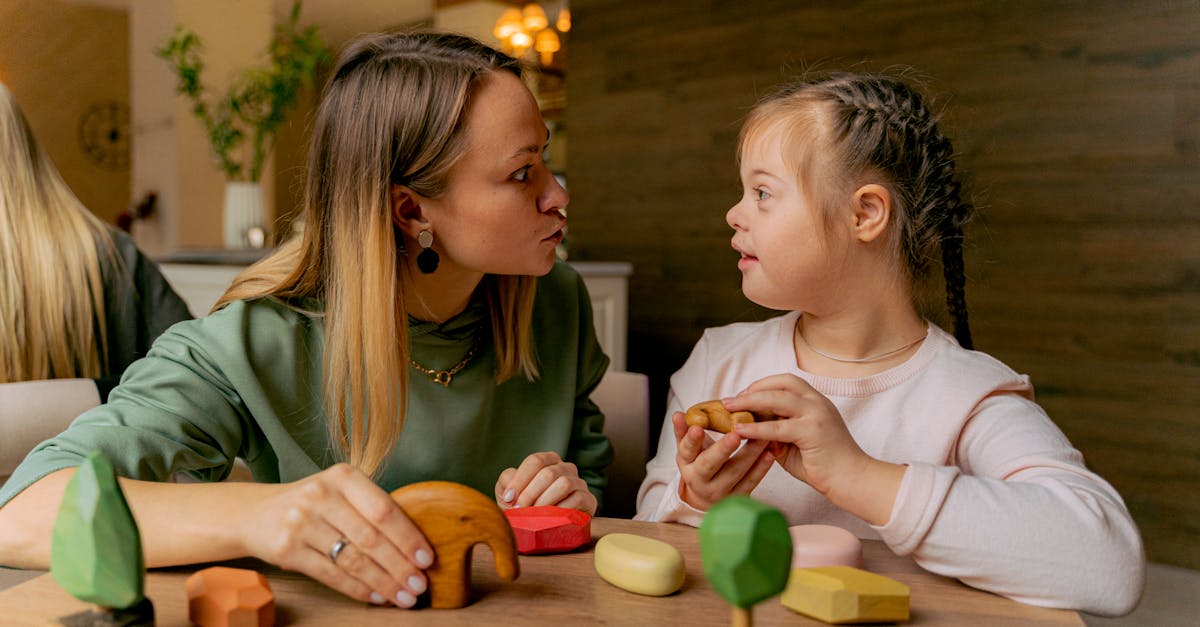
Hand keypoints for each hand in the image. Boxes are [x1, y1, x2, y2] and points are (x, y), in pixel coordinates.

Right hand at [238, 463, 433, 607]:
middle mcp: (321, 495)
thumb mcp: (340, 491)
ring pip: (353, 560)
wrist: (254, 513)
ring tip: (403, 596)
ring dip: (383, 582)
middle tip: (420, 585)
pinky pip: (331, 575)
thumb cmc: (312, 504)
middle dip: (400, 566)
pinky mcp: (287, 550)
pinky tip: (375, 595)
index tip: (427, 558)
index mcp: (343, 476)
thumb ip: (371, 508)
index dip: (408, 536)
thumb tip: (415, 545)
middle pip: (371, 537)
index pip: (384, 509)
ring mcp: (301, 522)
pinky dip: (357, 588)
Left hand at [495, 451, 596, 513]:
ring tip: (534, 515)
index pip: (535, 461)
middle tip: (519, 510)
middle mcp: (566, 468)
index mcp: (548, 461)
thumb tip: (510, 482)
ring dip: (545, 501)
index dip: (520, 480)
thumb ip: (507, 481)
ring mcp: (579, 483)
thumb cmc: (526, 507)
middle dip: (530, 493)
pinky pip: (578, 499)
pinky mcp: (589, 500)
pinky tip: (550, 519)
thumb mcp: (511, 493)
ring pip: (564, 483)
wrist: (544, 529)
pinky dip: (561, 509)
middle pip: (548, 473)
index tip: (509, 498)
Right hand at [672, 410, 773, 510]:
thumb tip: (678, 414)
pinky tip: (770, 453)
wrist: (707, 498)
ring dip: (750, 453)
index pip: (686, 450)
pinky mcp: (737, 497)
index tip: (697, 427)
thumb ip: (684, 431)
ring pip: (735, 472)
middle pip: (710, 464)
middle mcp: (700, 480)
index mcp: (687, 464)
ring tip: (762, 436)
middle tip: (735, 434)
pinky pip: (750, 482)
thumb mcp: (688, 450)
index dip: (691, 439)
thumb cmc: (699, 463)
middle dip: (723, 449)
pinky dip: (761, 468)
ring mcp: (719, 492)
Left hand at [727, 374, 903, 523]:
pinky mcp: (813, 431)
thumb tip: (749, 428)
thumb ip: (776, 433)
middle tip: (730, 401)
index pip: (786, 381)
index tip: (743, 394)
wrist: (852, 479)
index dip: (763, 385)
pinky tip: (740, 431)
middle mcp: (817, 402)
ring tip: (729, 409)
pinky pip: (778, 426)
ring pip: (777, 399)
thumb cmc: (824, 464)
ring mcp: (817, 414)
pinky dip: (757, 427)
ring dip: (750, 402)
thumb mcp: (795, 444)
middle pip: (780, 384)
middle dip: (751, 390)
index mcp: (816, 401)